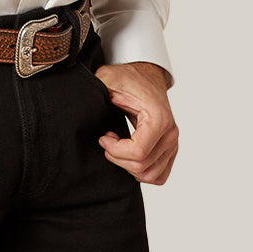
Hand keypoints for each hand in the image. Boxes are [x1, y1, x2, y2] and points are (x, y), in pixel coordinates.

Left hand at [94, 61, 178, 184]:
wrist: (146, 75)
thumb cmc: (129, 78)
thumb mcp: (108, 78)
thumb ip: (96, 89)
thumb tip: (79, 104)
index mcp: (158, 118)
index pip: (138, 152)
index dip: (115, 150)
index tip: (104, 137)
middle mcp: (170, 133)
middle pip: (142, 166)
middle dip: (118, 158)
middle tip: (108, 140)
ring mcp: (172, 143)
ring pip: (150, 175)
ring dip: (128, 166)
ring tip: (118, 146)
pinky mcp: (170, 150)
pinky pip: (159, 176)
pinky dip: (142, 172)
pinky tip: (129, 154)